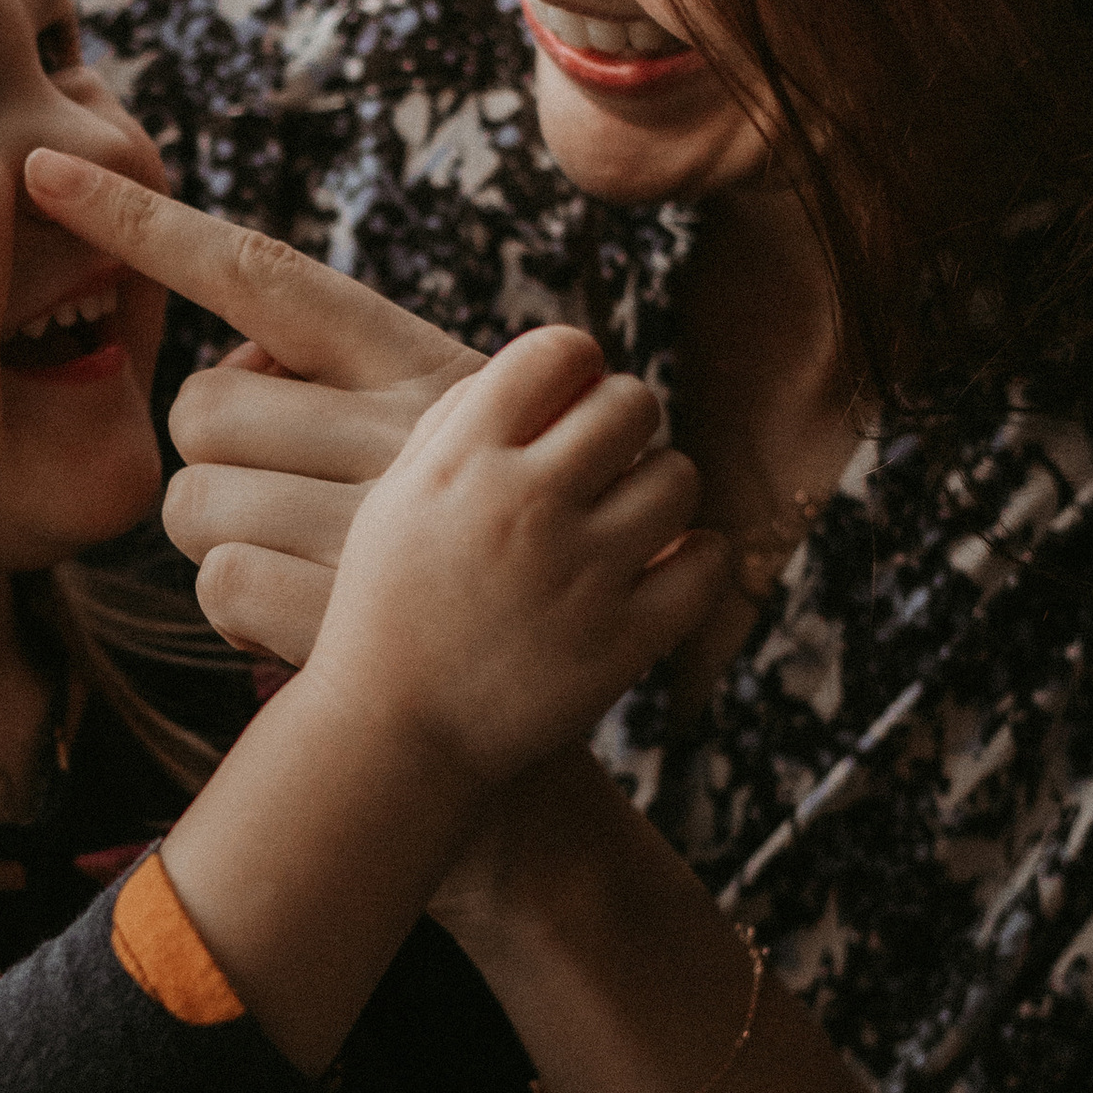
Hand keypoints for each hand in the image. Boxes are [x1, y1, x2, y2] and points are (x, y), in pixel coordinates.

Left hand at [24, 148, 476, 659]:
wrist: (576, 660)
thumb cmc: (484, 527)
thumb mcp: (452, 421)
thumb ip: (340, 381)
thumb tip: (234, 368)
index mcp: (420, 363)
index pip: (260, 273)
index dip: (143, 222)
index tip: (45, 169)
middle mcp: (401, 434)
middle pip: (196, 408)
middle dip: (214, 448)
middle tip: (289, 481)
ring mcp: (374, 533)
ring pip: (189, 502)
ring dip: (223, 530)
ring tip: (307, 551)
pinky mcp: (347, 625)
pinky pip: (216, 584)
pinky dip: (239, 604)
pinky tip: (304, 612)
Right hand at [302, 324, 722, 788]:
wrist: (389, 740)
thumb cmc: (387, 613)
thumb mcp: (396, 501)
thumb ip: (462, 426)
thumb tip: (552, 365)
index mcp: (460, 461)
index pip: (559, 352)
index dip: (577, 365)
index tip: (571, 396)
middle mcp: (523, 505)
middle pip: (632, 402)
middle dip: (626, 422)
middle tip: (607, 459)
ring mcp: (580, 574)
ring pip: (679, 476)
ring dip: (661, 488)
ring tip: (628, 519)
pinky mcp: (623, 641)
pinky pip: (706, 561)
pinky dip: (696, 559)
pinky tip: (665, 569)